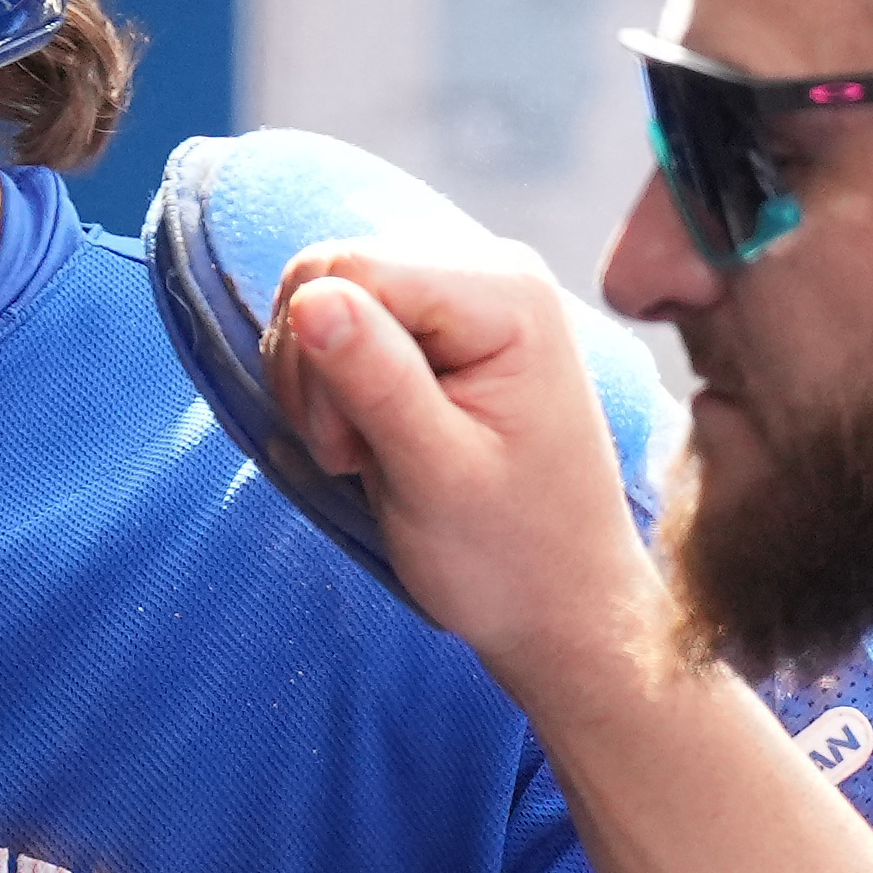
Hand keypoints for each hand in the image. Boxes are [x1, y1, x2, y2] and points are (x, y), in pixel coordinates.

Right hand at [265, 237, 669, 704]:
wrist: (561, 603)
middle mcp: (490, 270)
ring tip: (366, 451)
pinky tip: (369, 436)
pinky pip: (342, 322)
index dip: (320, 355)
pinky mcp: (439, 323)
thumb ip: (377, 380)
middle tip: (354, 453)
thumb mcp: (436, 475)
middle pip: (330, 273)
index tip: (351, 447)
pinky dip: (331, 383)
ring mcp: (464, 293)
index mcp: (507, 294)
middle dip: (316, 369)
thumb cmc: (512, 554)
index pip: (349, 269)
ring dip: (319, 382)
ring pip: (323, 296)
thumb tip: (311, 296)